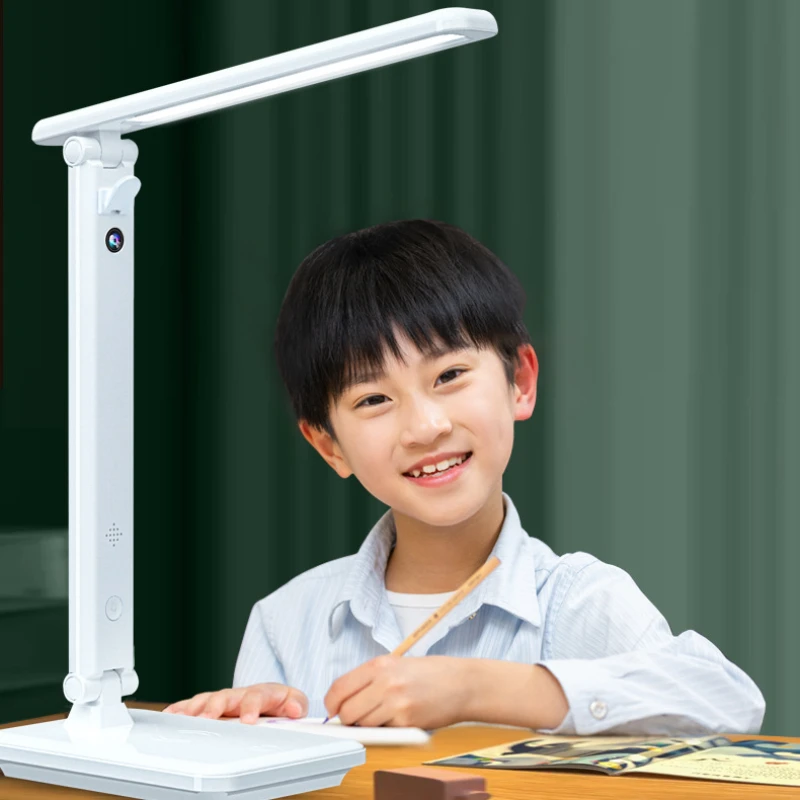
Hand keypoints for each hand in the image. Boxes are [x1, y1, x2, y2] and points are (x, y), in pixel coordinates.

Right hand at [162, 683, 308, 724]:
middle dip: (214, 707)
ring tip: (182, 720)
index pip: (256, 696)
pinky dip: (180, 709)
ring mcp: (223, 698)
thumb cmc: (281, 703)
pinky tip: (169, 716)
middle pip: (225, 697)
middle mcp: (239, 694)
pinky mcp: (210, 704)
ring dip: (194, 709)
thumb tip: (293, 709)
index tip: (247, 720)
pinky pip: (193, 705)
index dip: (251, 707)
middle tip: (206, 720)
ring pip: (206, 700)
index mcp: (262, 693)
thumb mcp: (294, 703)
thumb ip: (295, 705)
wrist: (273, 698)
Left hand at [324, 655, 466, 728]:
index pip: (340, 688)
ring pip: (364, 725)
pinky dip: (386, 730)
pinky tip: (398, 718)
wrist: (462, 683)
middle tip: (356, 716)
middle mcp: (385, 683)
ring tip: (383, 714)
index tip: (333, 709)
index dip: (332, 703)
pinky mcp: (407, 723)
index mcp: (380, 665)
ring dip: (367, 725)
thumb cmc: (431, 673)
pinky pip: (384, 733)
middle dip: (347, 718)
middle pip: (347, 711)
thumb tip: (344, 699)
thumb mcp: (397, 664)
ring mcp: (396, 704)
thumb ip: (370, 679)